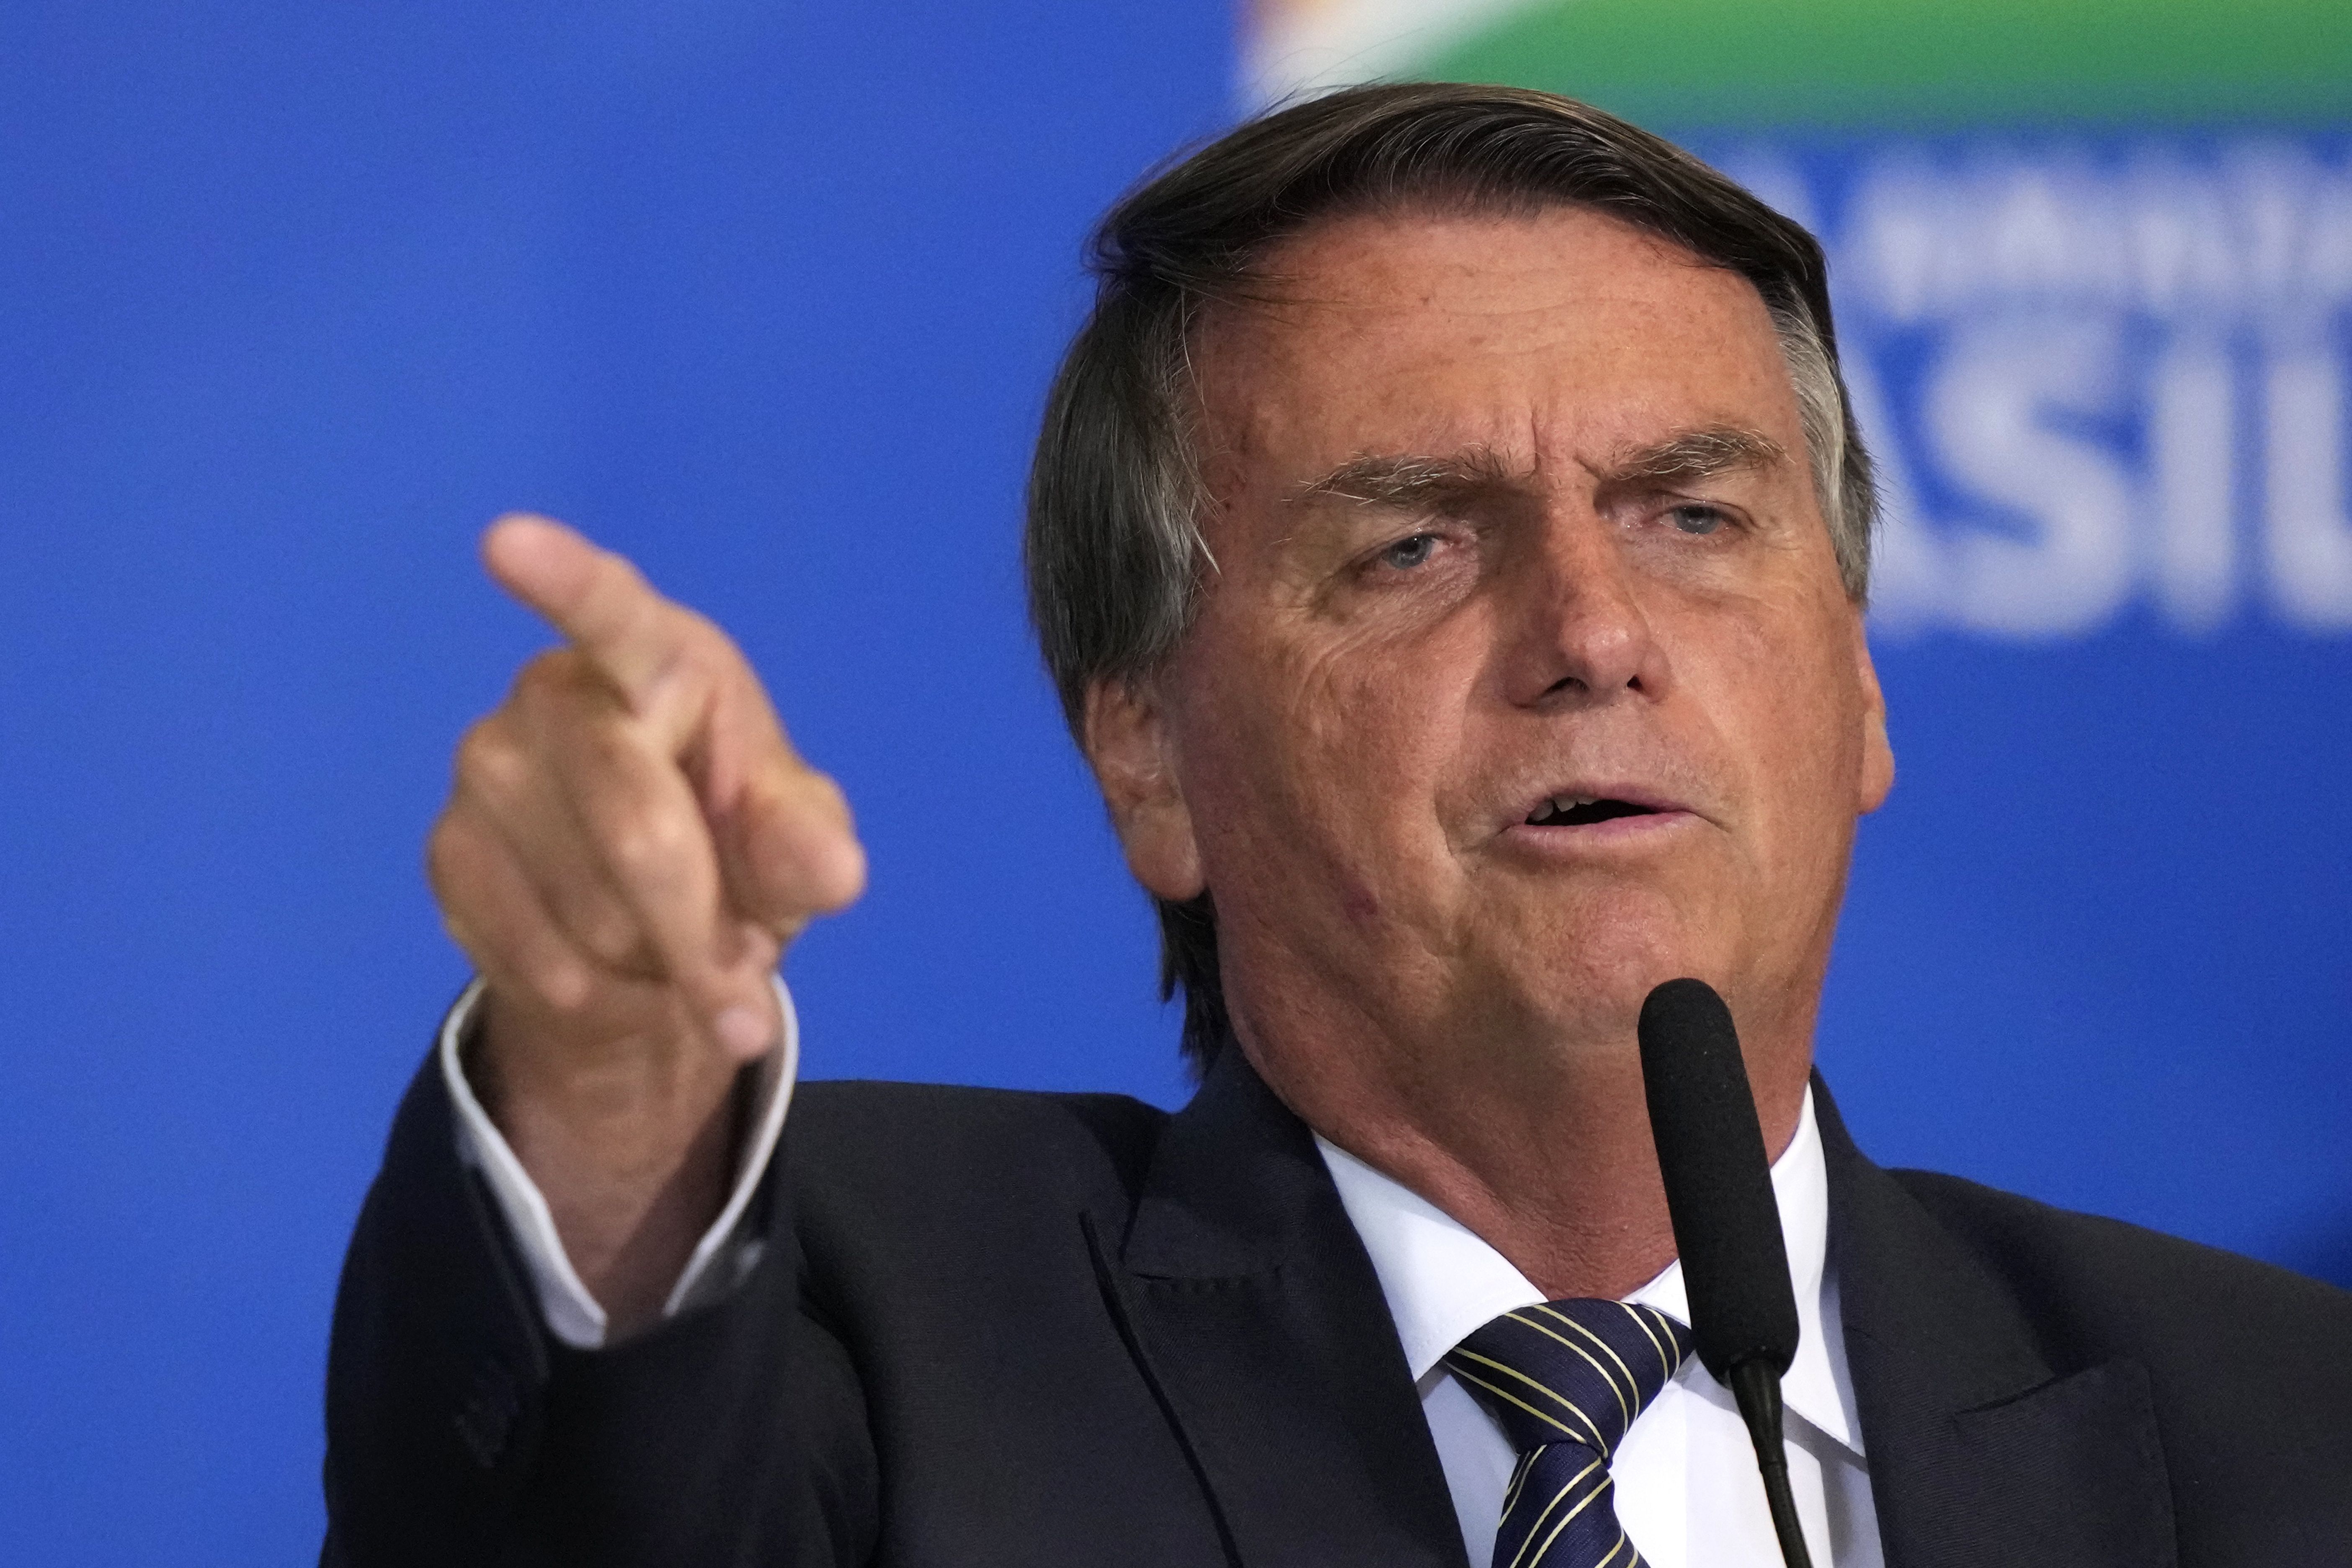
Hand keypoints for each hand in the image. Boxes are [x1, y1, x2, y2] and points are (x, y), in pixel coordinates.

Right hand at [427, 514, 864, 1331]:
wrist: (652, 935)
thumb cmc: (738, 848)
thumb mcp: (796, 850)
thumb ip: (810, 850)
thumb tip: (833, 871)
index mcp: (661, 659)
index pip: (610, 609)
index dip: (562, 579)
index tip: (507, 541)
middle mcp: (557, 695)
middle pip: (636, 831)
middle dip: (700, 937)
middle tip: (744, 1005)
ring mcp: (489, 771)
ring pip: (588, 912)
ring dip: (652, 964)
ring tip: (671, 946)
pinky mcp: (449, 851)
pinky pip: (533, 954)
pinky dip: (596, 990)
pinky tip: (612, 966)